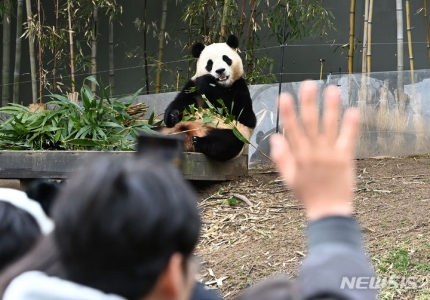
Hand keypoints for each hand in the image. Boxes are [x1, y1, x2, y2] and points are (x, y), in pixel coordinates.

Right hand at [270, 81, 359, 219]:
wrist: (329, 211)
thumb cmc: (307, 195)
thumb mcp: (289, 179)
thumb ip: (282, 158)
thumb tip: (275, 138)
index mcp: (299, 157)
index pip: (291, 130)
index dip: (287, 112)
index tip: (285, 96)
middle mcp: (314, 153)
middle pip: (310, 124)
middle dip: (308, 103)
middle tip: (309, 84)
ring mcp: (330, 155)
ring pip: (329, 127)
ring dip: (331, 108)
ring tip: (332, 90)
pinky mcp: (345, 159)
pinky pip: (348, 139)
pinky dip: (351, 125)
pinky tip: (353, 110)